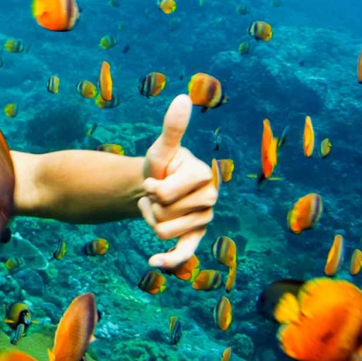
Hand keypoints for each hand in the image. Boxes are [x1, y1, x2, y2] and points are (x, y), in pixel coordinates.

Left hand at [139, 94, 217, 269]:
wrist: (155, 184)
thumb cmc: (161, 165)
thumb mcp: (162, 148)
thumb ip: (172, 127)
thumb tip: (182, 97)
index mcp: (205, 176)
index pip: (166, 194)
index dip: (152, 189)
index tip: (156, 180)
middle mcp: (210, 199)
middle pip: (164, 216)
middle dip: (150, 206)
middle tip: (156, 194)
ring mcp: (204, 220)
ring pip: (163, 232)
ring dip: (150, 220)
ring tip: (157, 207)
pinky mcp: (195, 238)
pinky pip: (183, 254)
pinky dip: (168, 260)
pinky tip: (152, 262)